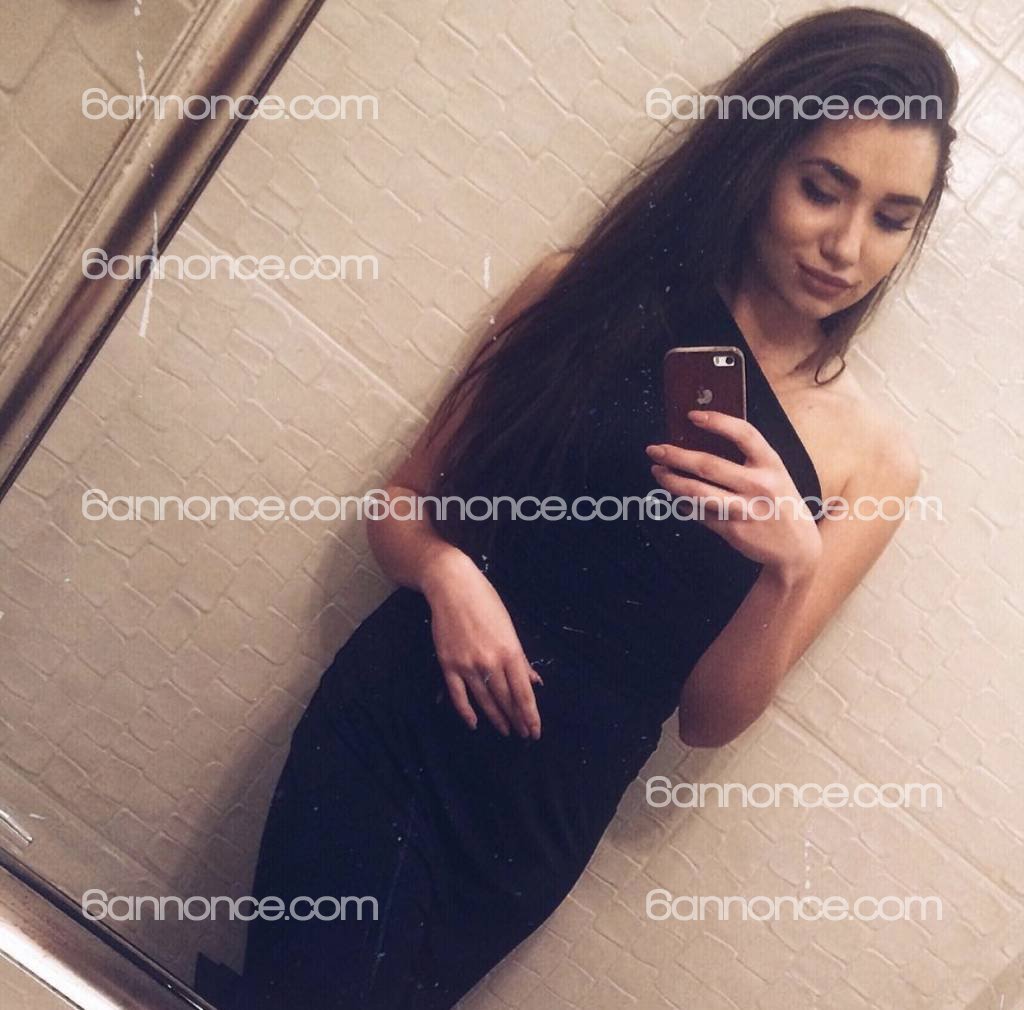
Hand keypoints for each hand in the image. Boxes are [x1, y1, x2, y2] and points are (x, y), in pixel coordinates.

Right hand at [421, 552, 542, 738]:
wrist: (452, 588)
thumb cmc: (485, 603)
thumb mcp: (509, 628)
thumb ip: (521, 659)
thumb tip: (534, 681)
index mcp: (510, 652)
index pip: (523, 693)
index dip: (530, 715)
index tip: (535, 731)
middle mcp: (491, 662)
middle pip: (506, 700)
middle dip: (517, 720)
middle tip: (524, 735)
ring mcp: (468, 665)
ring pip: (485, 701)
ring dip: (497, 719)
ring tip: (505, 731)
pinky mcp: (449, 665)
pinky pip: (459, 696)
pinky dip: (467, 712)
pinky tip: (474, 724)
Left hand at [645, 409, 821, 574]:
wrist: (797, 548)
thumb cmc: (780, 503)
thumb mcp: (775, 475)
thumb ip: (748, 460)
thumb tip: (701, 444)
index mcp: (771, 464)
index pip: (744, 434)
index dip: (717, 422)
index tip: (692, 416)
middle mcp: (759, 484)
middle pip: (708, 465)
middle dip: (675, 456)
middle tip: (654, 449)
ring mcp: (744, 509)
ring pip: (697, 492)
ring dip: (671, 481)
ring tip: (657, 472)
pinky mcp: (732, 530)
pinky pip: (699, 514)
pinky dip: (683, 505)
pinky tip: (676, 499)